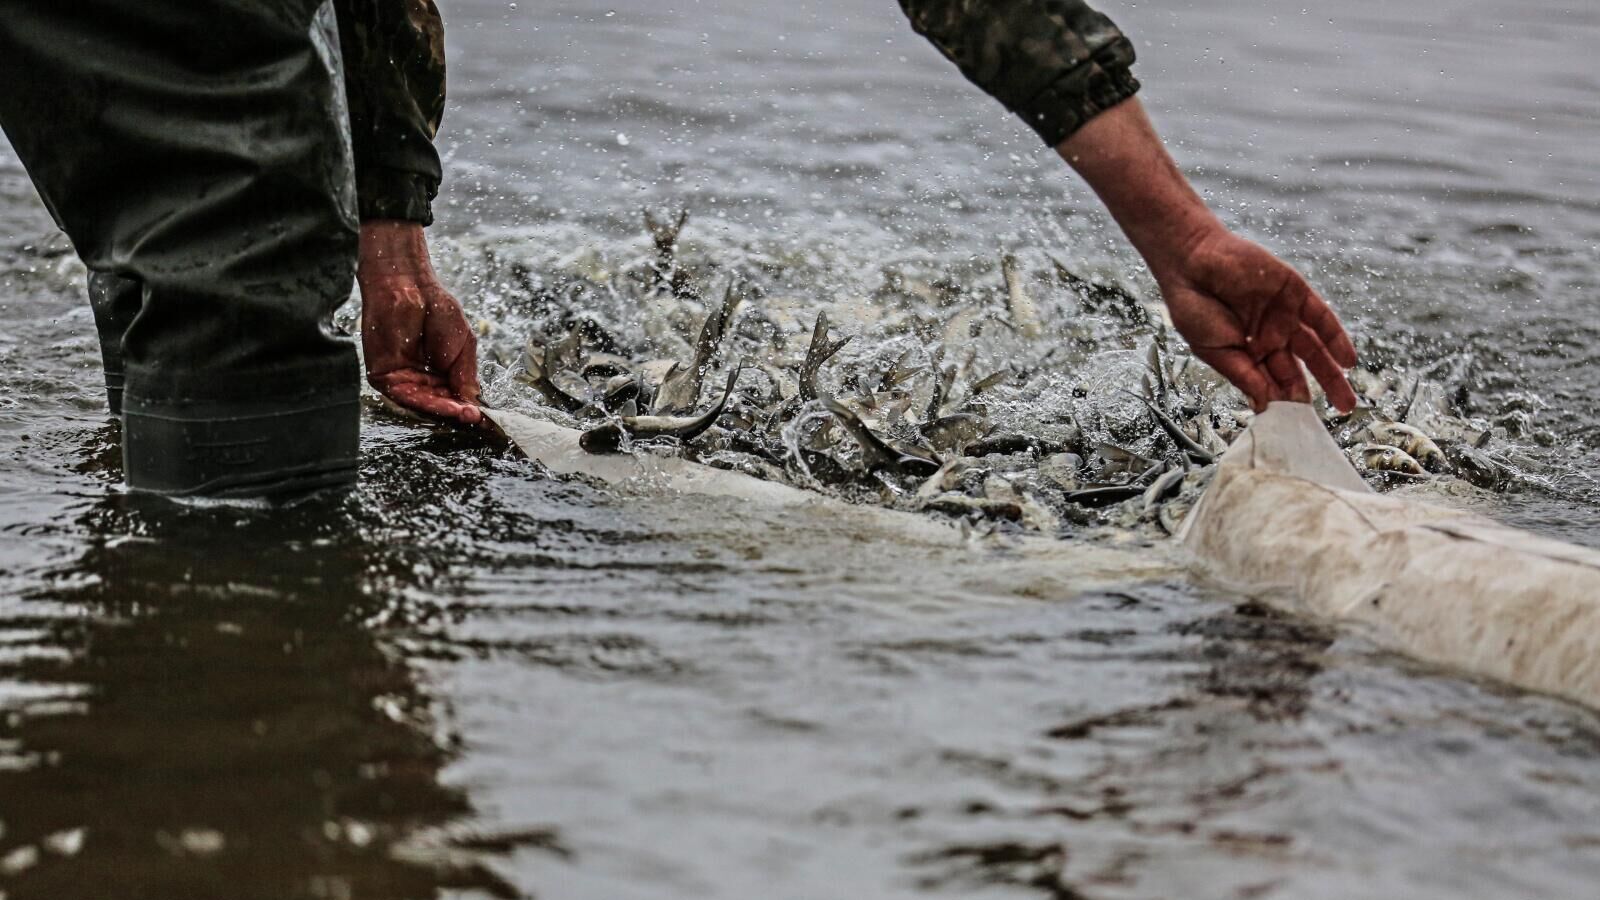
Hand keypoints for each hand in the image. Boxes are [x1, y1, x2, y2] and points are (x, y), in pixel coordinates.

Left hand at [357, 221, 481, 425]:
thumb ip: (465, 376)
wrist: (408, 285)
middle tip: (477, 419)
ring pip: (424, 404)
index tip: (487, 419)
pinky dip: (427, 402)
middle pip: (440, 405)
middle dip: (459, 413)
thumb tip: (473, 404)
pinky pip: (406, 396)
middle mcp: (419, 380)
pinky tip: (447, 404)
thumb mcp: (463, 346)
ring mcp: (401, 379)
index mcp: (439, 374)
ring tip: (466, 414)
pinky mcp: (383, 377)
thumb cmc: (437, 309)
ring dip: (445, 411)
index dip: (470, 408)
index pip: (455, 398)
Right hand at [1055, 99, 1357, 412]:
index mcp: (1245, 353)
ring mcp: (1282, 315)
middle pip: (1297, 371)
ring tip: (1346, 400)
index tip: (1297, 428)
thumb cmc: (1193, 306)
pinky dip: (1336, 339)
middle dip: (1313, 395)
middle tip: (1330, 418)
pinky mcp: (1294, 293)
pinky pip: (1321, 318)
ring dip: (1332, 375)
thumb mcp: (1216, 350)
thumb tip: (1265, 404)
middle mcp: (1267, 337)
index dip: (1284, 405)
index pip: (1270, 384)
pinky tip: (1347, 361)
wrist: (1191, 261)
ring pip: (1314, 350)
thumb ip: (1244, 375)